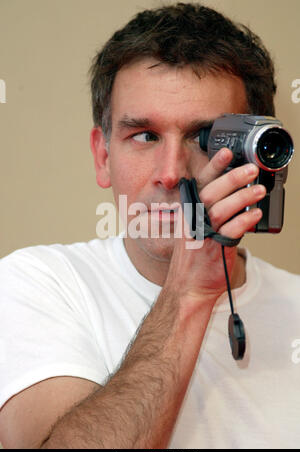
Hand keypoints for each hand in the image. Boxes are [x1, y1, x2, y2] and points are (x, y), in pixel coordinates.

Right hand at [164, 148, 265, 306]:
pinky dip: (244, 221)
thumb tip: (234, 193)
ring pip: (222, 209)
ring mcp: (203, 233)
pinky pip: (231, 231)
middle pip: (212, 193)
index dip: (214, 167)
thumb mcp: (193, 227)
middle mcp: (194, 219)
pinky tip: (255, 214)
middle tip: (251, 170)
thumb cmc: (193, 256)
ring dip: (242, 197)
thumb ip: (208, 210)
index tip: (226, 152)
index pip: (200, 183)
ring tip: (258, 190)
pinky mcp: (215, 248)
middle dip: (232, 178)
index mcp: (189, 210)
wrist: (188, 286)